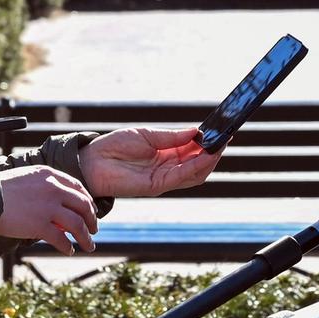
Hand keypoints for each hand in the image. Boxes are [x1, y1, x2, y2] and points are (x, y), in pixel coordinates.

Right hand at [0, 165, 97, 254]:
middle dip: (92, 220)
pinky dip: (68, 246)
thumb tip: (56, 202)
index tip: (91, 211)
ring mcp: (48, 207)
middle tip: (94, 230)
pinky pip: (61, 239)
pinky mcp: (40, 225)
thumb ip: (43, 186)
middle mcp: (53, 188)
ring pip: (77, 224)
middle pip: (83, 205)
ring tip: (88, 246)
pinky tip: (69, 251)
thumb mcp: (25, 178)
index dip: (88, 201)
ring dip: (86, 237)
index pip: (78, 187)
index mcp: (49, 174)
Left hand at [76, 128, 221, 197]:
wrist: (93, 160)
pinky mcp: (157, 186)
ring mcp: (163, 178)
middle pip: (198, 164)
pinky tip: (205, 155)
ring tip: (220, 146)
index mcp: (166, 153)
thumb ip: (172, 137)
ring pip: (194, 173)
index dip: (207, 143)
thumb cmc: (116, 145)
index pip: (193, 151)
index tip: (220, 132)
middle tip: (225, 138)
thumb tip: (197, 131)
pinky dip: (195, 167)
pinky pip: (181, 177)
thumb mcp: (148, 135)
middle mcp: (167, 167)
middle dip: (213, 152)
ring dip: (209, 160)